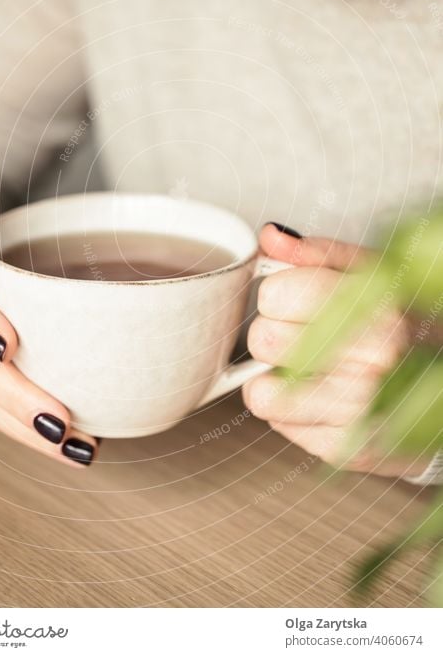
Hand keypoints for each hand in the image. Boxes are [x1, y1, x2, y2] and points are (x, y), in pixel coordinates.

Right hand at [0, 246, 98, 467]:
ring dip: (28, 429)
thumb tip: (130, 298)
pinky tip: (64, 447)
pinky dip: (30, 437)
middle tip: (59, 421)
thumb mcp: (23, 255)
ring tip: (72, 443)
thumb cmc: (9, 269)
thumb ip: (57, 268)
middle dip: (18, 399)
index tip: (8, 345)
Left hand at [243, 223, 430, 478]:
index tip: (299, 300)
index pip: (273, 295)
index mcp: (377, 308)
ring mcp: (358, 410)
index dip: (280, 294)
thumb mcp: (371, 273)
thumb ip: (315, 253)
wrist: (441, 391)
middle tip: (311, 337)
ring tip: (314, 369)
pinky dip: (290, 409)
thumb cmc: (403, 326)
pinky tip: (323, 397)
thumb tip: (270, 237)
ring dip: (278, 377)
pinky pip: (276, 421)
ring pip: (260, 390)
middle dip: (277, 334)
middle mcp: (372, 361)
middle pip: (261, 340)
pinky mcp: (342, 448)